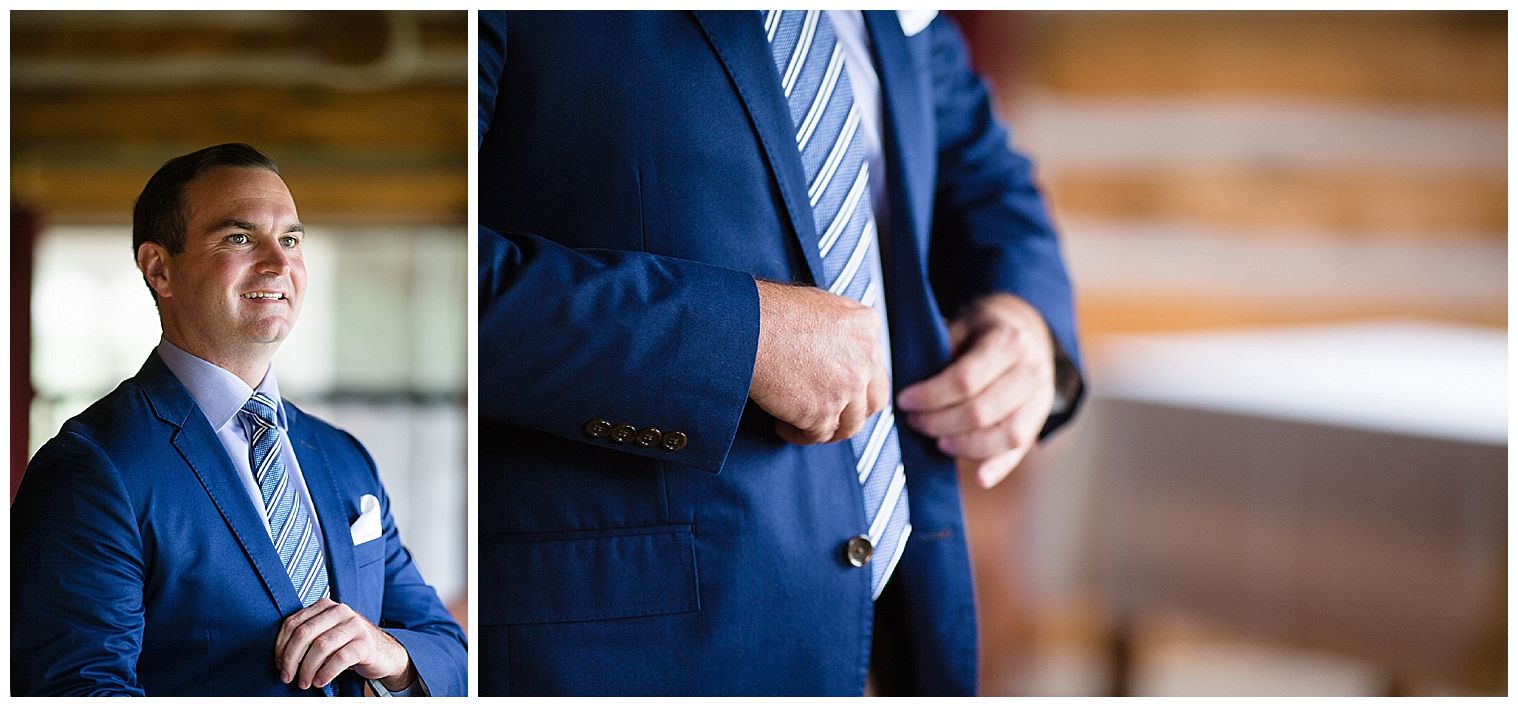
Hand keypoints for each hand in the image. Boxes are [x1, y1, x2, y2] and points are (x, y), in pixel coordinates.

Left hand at [273, 598, 415, 691]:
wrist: (383, 653)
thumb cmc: (348, 645)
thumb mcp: (326, 634)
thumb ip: (308, 635)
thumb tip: (280, 657)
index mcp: (325, 606)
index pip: (293, 623)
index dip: (281, 647)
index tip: (279, 665)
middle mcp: (340, 611)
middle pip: (304, 633)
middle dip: (291, 659)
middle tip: (288, 677)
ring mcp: (355, 625)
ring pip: (320, 646)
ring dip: (307, 669)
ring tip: (304, 682)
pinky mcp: (365, 642)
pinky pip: (339, 659)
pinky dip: (326, 673)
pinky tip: (320, 681)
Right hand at [749, 280, 889, 444]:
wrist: (747, 328)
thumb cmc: (771, 312)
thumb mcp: (820, 305)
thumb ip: (841, 330)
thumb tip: (838, 351)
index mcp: (866, 327)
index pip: (874, 367)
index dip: (858, 384)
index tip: (842, 390)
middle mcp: (865, 358)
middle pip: (873, 401)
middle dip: (853, 413)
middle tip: (832, 414)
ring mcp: (847, 387)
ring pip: (849, 425)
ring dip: (828, 429)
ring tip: (805, 423)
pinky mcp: (823, 412)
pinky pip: (818, 436)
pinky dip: (800, 435)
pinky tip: (785, 425)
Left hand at [897, 293, 1055, 488]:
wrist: (1029, 331)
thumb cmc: (984, 332)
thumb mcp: (963, 325)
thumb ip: (942, 351)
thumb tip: (910, 382)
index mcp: (1008, 342)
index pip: (964, 379)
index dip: (930, 396)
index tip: (904, 402)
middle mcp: (1030, 371)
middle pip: (982, 411)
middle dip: (940, 423)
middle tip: (915, 422)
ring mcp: (1040, 398)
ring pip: (1005, 435)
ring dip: (965, 446)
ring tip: (938, 443)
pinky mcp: (1039, 420)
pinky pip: (1021, 450)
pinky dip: (1000, 467)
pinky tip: (980, 478)